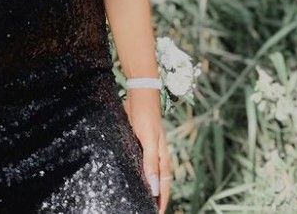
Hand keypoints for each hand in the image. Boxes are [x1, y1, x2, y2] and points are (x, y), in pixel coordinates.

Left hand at [123, 89, 171, 213]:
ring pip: (151, 173)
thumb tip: (155, 187)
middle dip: (156, 197)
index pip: (164, 185)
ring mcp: (149, 149)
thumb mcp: (149, 140)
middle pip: (159, 182)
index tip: (157, 213)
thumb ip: (151, 162)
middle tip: (149, 209)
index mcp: (163, 157)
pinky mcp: (139, 142)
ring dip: (148, 186)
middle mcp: (157, 155)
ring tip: (141, 198)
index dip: (162, 200)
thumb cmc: (146, 115)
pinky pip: (141, 163)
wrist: (140, 94)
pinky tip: (132, 176)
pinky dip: (140, 173)